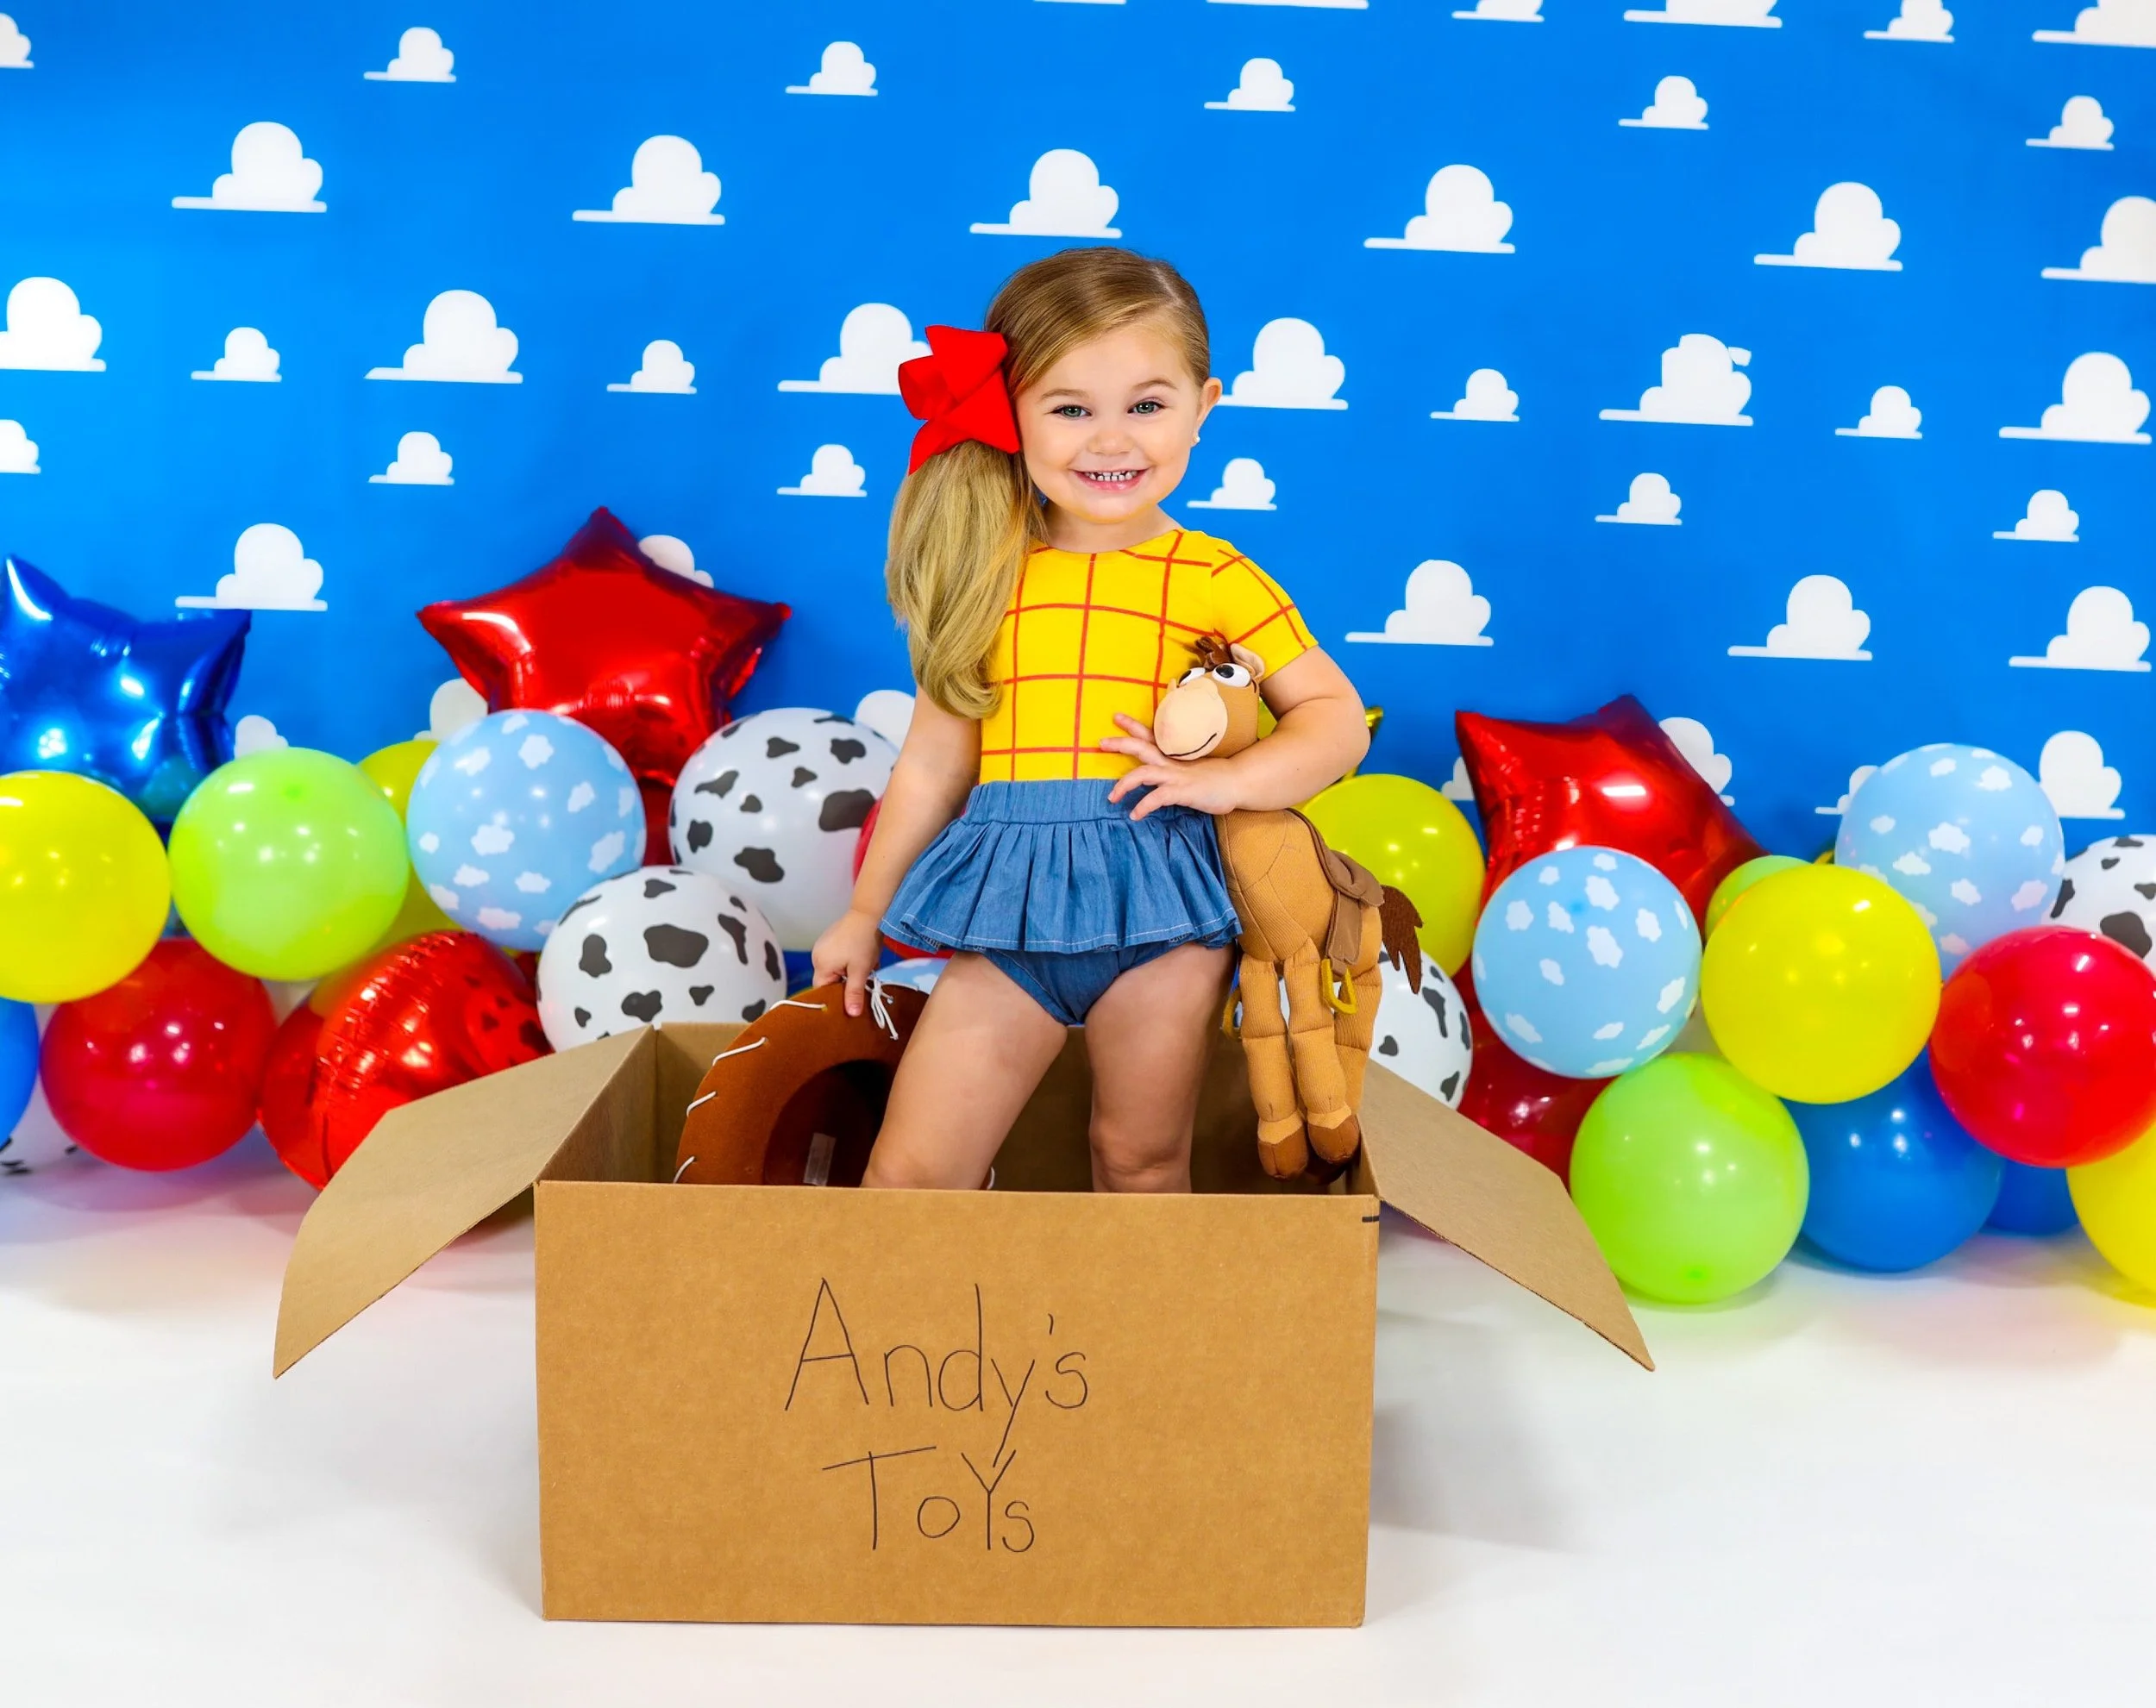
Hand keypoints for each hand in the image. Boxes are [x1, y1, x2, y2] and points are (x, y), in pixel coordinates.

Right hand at [811, 907, 885, 1016]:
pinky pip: (836, 957)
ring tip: (864, 968)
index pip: (822, 990)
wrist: (868, 914)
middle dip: (845, 983)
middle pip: (828, 979)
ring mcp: (823, 945)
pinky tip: (861, 957)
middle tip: (862, 984)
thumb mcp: (861, 971)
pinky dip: (848, 961)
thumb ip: (854, 993)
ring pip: (834, 968)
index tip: (850, 1002)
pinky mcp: (830, 938)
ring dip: (848, 972)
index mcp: (820, 964)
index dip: (835, 998)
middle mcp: (817, 955)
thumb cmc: (863, 943)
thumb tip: (852, 1014)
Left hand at [1101, 714, 1244, 819]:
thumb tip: (1159, 775)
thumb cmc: (1216, 776)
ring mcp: (1176, 775)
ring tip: (1111, 798)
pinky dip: (1143, 806)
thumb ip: (1176, 767)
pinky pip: (1157, 798)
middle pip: (1141, 747)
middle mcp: (1171, 761)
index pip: (1150, 735)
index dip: (1132, 726)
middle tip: (1101, 743)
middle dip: (1120, 743)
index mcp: (1173, 754)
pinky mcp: (1182, 791)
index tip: (1116, 717)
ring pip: (1143, 774)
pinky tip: (1134, 815)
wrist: (1238, 782)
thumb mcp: (1193, 766)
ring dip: (1124, 785)